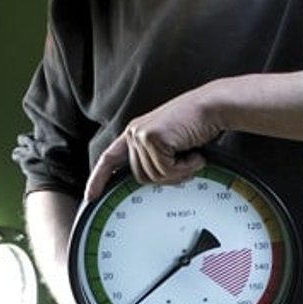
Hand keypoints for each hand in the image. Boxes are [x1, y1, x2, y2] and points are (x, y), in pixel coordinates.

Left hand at [85, 87, 221, 199]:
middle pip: (140, 177)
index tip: (91, 196)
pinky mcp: (152, 138)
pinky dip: (185, 167)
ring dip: (178, 172)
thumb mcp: (169, 143)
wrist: (212, 106)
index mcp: (134, 134)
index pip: (109, 158)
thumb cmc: (195, 124)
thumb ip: (154, 158)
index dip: (99, 179)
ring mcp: (141, 135)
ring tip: (191, 154)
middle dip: (166, 176)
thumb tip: (151, 181)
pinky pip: (166, 170)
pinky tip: (194, 153)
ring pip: (154, 176)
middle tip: (186, 164)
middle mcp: (133, 133)